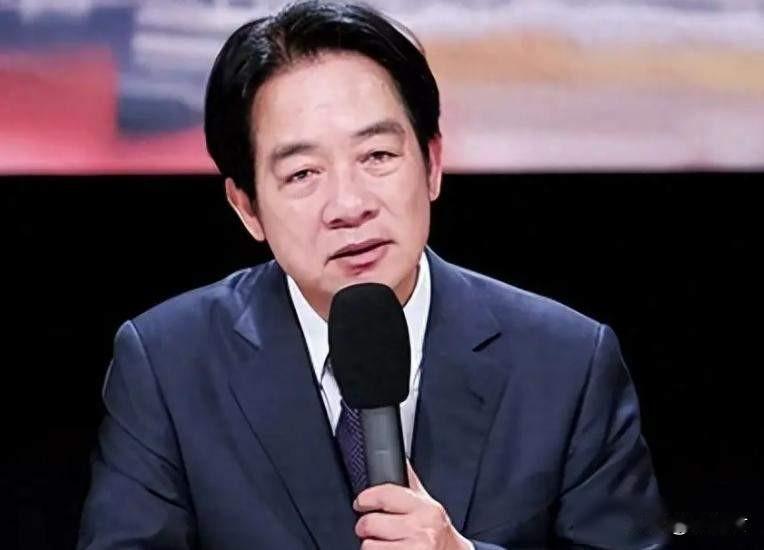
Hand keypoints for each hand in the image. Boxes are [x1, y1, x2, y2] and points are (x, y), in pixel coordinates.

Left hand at [353, 461, 472, 549]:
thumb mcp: (427, 503)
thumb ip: (409, 481)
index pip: (385, 495)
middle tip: (370, 528)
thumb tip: (399, 457)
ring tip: (384, 543)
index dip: (366, 498)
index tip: (360, 503)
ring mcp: (415, 549)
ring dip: (371, 546)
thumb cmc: (436, 530)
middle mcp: (421, 528)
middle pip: (371, 523)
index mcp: (425, 508)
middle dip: (365, 527)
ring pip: (369, 546)